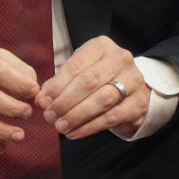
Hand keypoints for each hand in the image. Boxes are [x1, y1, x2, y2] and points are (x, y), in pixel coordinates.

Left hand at [36, 36, 150, 139]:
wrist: (132, 89)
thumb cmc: (99, 79)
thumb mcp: (79, 73)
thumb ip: (58, 84)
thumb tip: (41, 100)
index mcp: (102, 46)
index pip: (76, 65)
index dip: (57, 85)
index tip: (43, 101)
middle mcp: (120, 59)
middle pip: (88, 82)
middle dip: (65, 101)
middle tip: (50, 116)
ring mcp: (133, 80)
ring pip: (100, 100)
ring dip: (76, 116)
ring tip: (60, 126)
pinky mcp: (137, 103)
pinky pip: (110, 117)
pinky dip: (89, 127)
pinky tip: (74, 132)